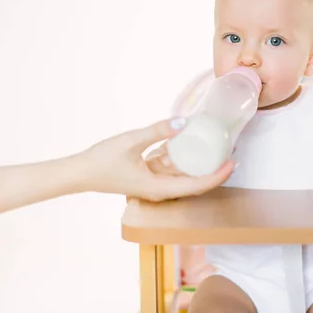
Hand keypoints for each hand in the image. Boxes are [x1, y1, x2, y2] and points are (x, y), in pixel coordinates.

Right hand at [72, 117, 234, 200]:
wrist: (79, 172)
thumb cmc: (101, 161)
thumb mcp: (131, 141)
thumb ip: (157, 131)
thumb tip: (184, 122)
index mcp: (158, 188)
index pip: (196, 186)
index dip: (217, 176)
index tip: (232, 163)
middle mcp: (159, 190)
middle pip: (194, 183)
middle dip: (214, 169)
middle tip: (230, 152)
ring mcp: (153, 184)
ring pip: (183, 176)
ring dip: (199, 163)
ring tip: (215, 146)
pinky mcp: (148, 176)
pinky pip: (170, 169)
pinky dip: (182, 158)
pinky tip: (189, 142)